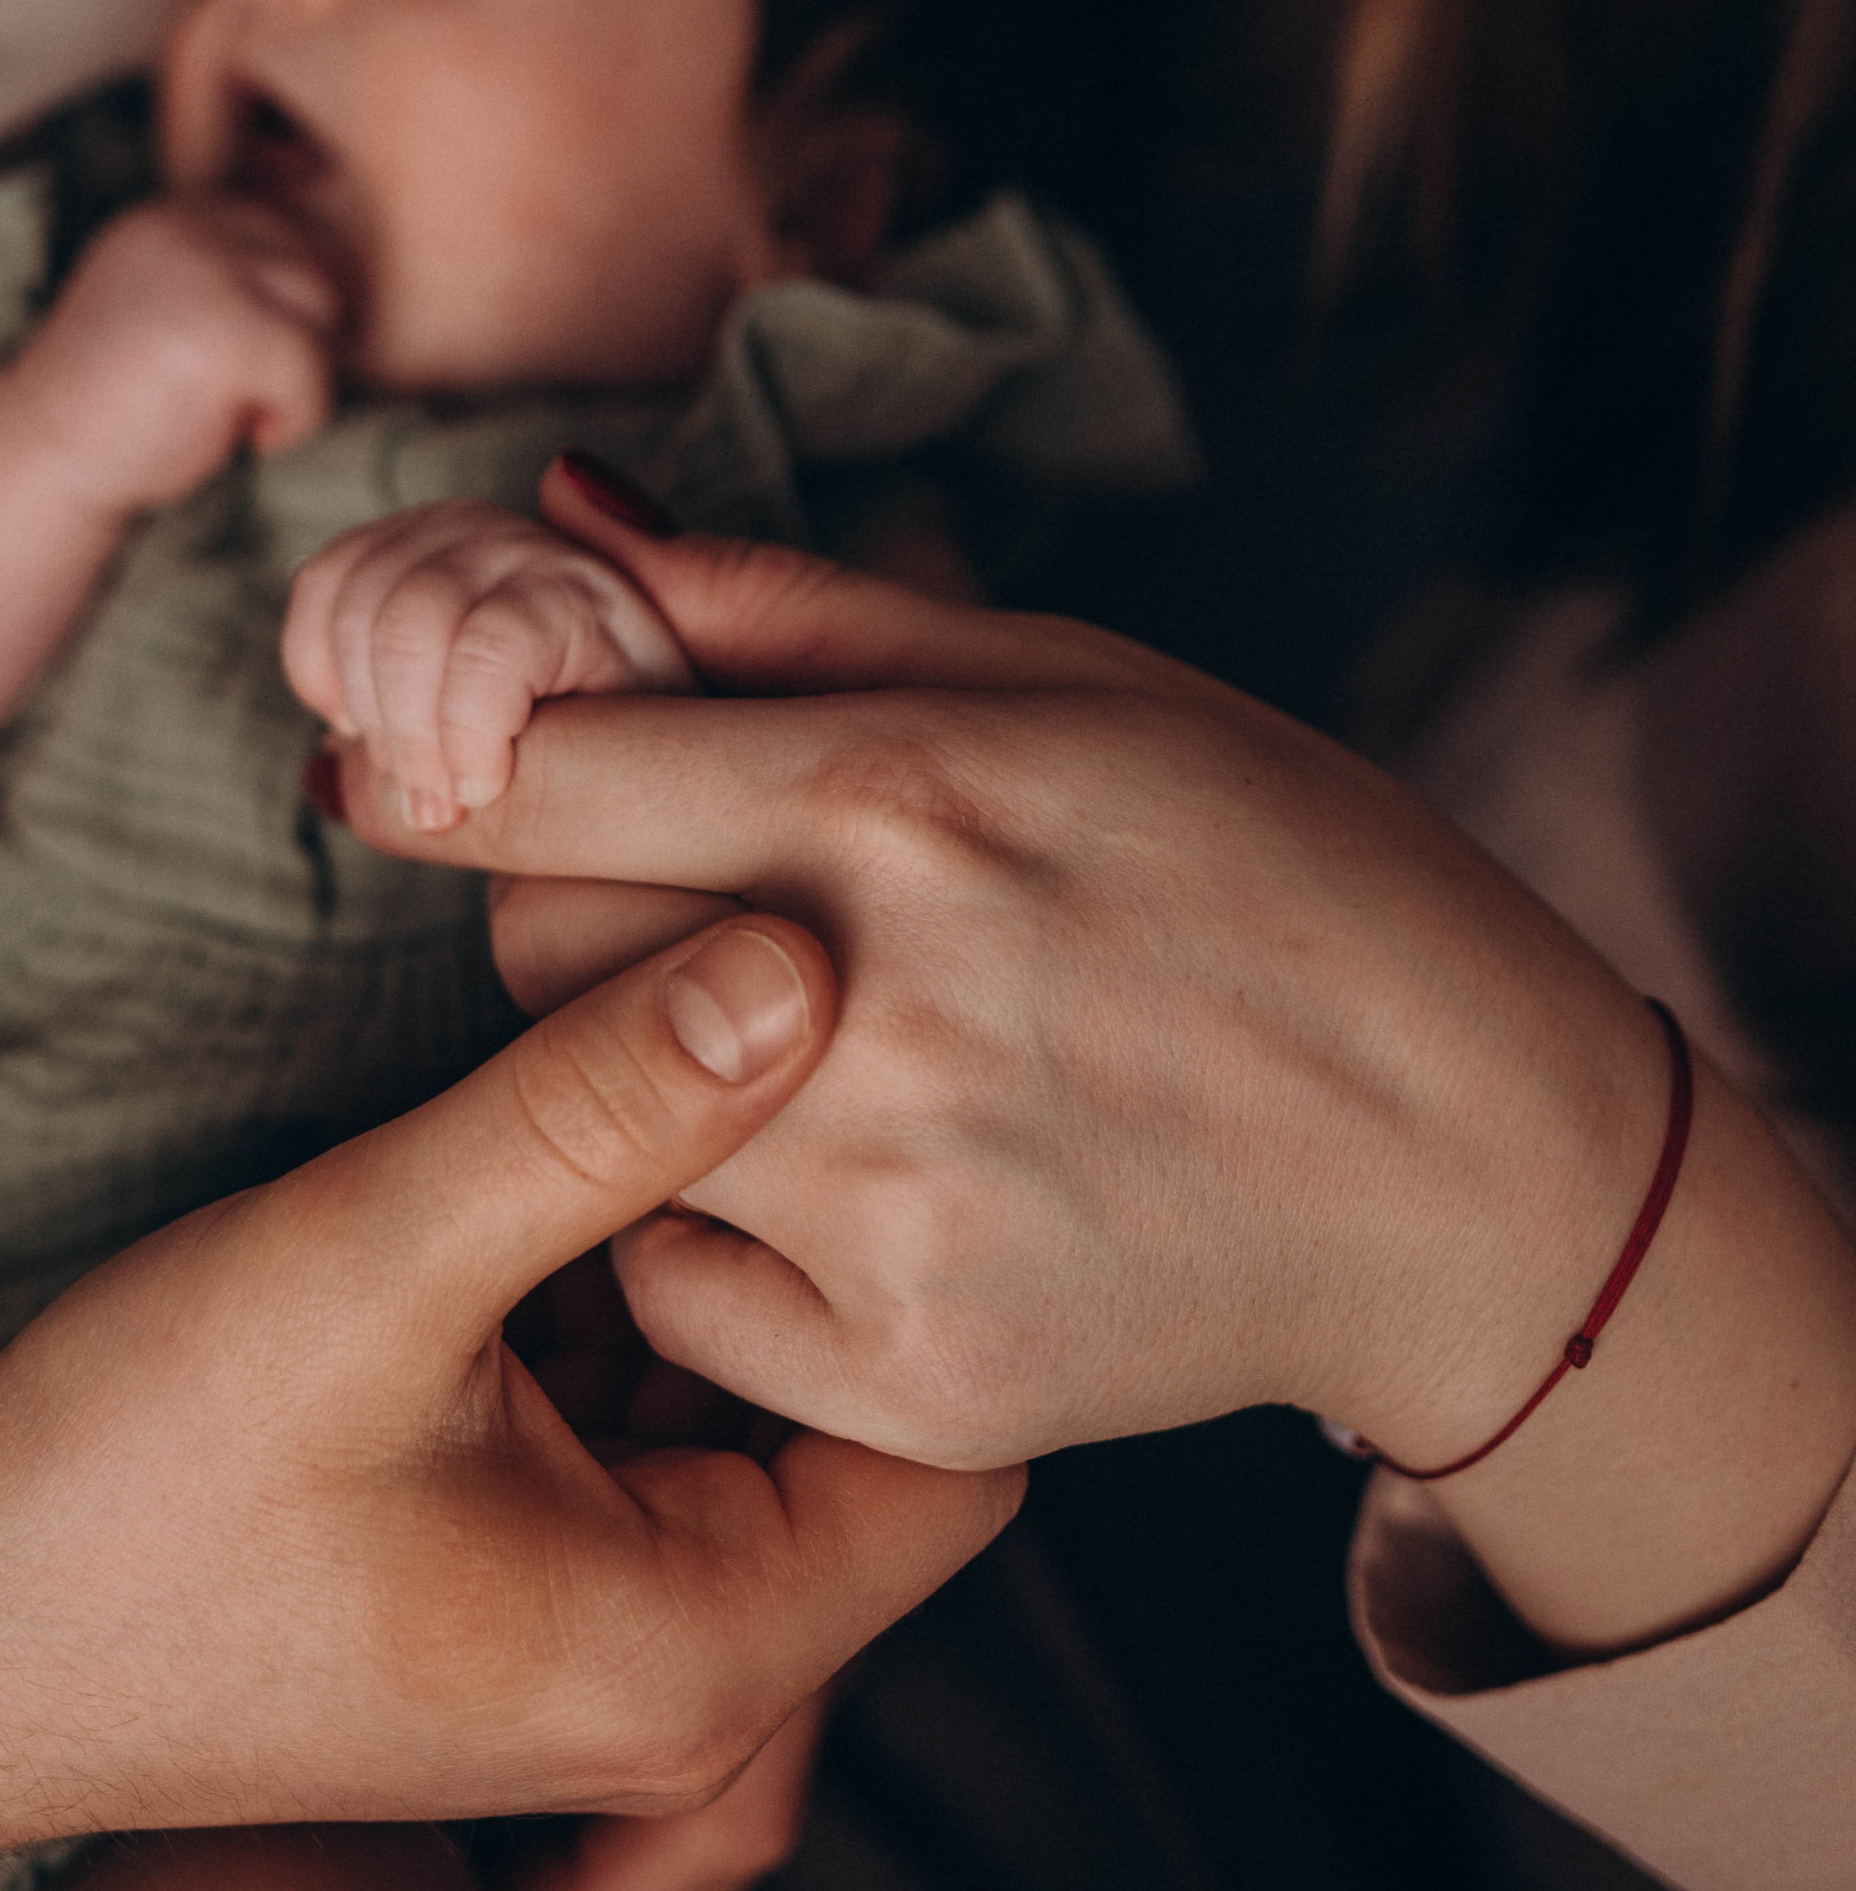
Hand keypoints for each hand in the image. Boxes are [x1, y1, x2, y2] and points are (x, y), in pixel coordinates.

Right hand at [0, 913, 1018, 1841]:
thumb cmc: (130, 1493)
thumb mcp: (371, 1261)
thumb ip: (590, 1111)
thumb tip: (795, 961)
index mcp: (704, 1646)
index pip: (961, 1445)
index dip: (928, 1249)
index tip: (877, 1082)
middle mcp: (689, 1676)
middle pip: (861, 1420)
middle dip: (816, 1237)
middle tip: (774, 1046)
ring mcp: (604, 1641)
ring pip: (742, 1407)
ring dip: (700, 1257)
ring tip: (656, 1087)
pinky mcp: (525, 1589)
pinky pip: (641, 1425)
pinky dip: (614, 1302)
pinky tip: (551, 1177)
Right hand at [4, 195, 342, 514]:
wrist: (46, 453)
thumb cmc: (119, 405)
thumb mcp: (172, 311)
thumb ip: (231, 280)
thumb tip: (337, 290)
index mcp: (176, 214)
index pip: (290, 231)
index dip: (294, 307)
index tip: (254, 367)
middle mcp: (191, 224)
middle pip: (317, 263)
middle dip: (306, 338)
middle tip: (254, 396)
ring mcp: (208, 268)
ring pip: (324, 308)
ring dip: (303, 376)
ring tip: (247, 413)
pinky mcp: (228, 325)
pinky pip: (314, 369)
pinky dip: (298, 419)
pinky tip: (246, 437)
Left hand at [283, 501, 690, 831]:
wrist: (705, 790)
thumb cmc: (595, 789)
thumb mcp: (465, 767)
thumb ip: (396, 750)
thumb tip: (319, 768)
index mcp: (451, 555)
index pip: (334, 578)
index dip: (324, 669)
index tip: (362, 738)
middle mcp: (499, 536)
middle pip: (364, 598)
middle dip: (378, 719)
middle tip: (424, 797)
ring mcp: (551, 560)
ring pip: (409, 621)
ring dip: (416, 737)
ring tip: (455, 800)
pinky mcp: (596, 598)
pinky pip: (486, 650)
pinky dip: (468, 731)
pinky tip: (491, 777)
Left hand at [328, 462, 1681, 1474]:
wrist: (1470, 1168)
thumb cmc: (1282, 878)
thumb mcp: (1073, 682)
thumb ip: (794, 608)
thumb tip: (567, 514)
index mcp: (906, 800)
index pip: (536, 773)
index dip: (448, 762)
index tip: (421, 766)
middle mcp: (873, 1013)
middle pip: (534, 948)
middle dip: (565, 902)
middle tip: (677, 899)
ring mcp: (888, 1217)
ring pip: (589, 1123)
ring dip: (640, 1068)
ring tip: (796, 1045)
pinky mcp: (908, 1376)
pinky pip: (671, 1295)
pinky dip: (710, 1235)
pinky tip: (837, 1189)